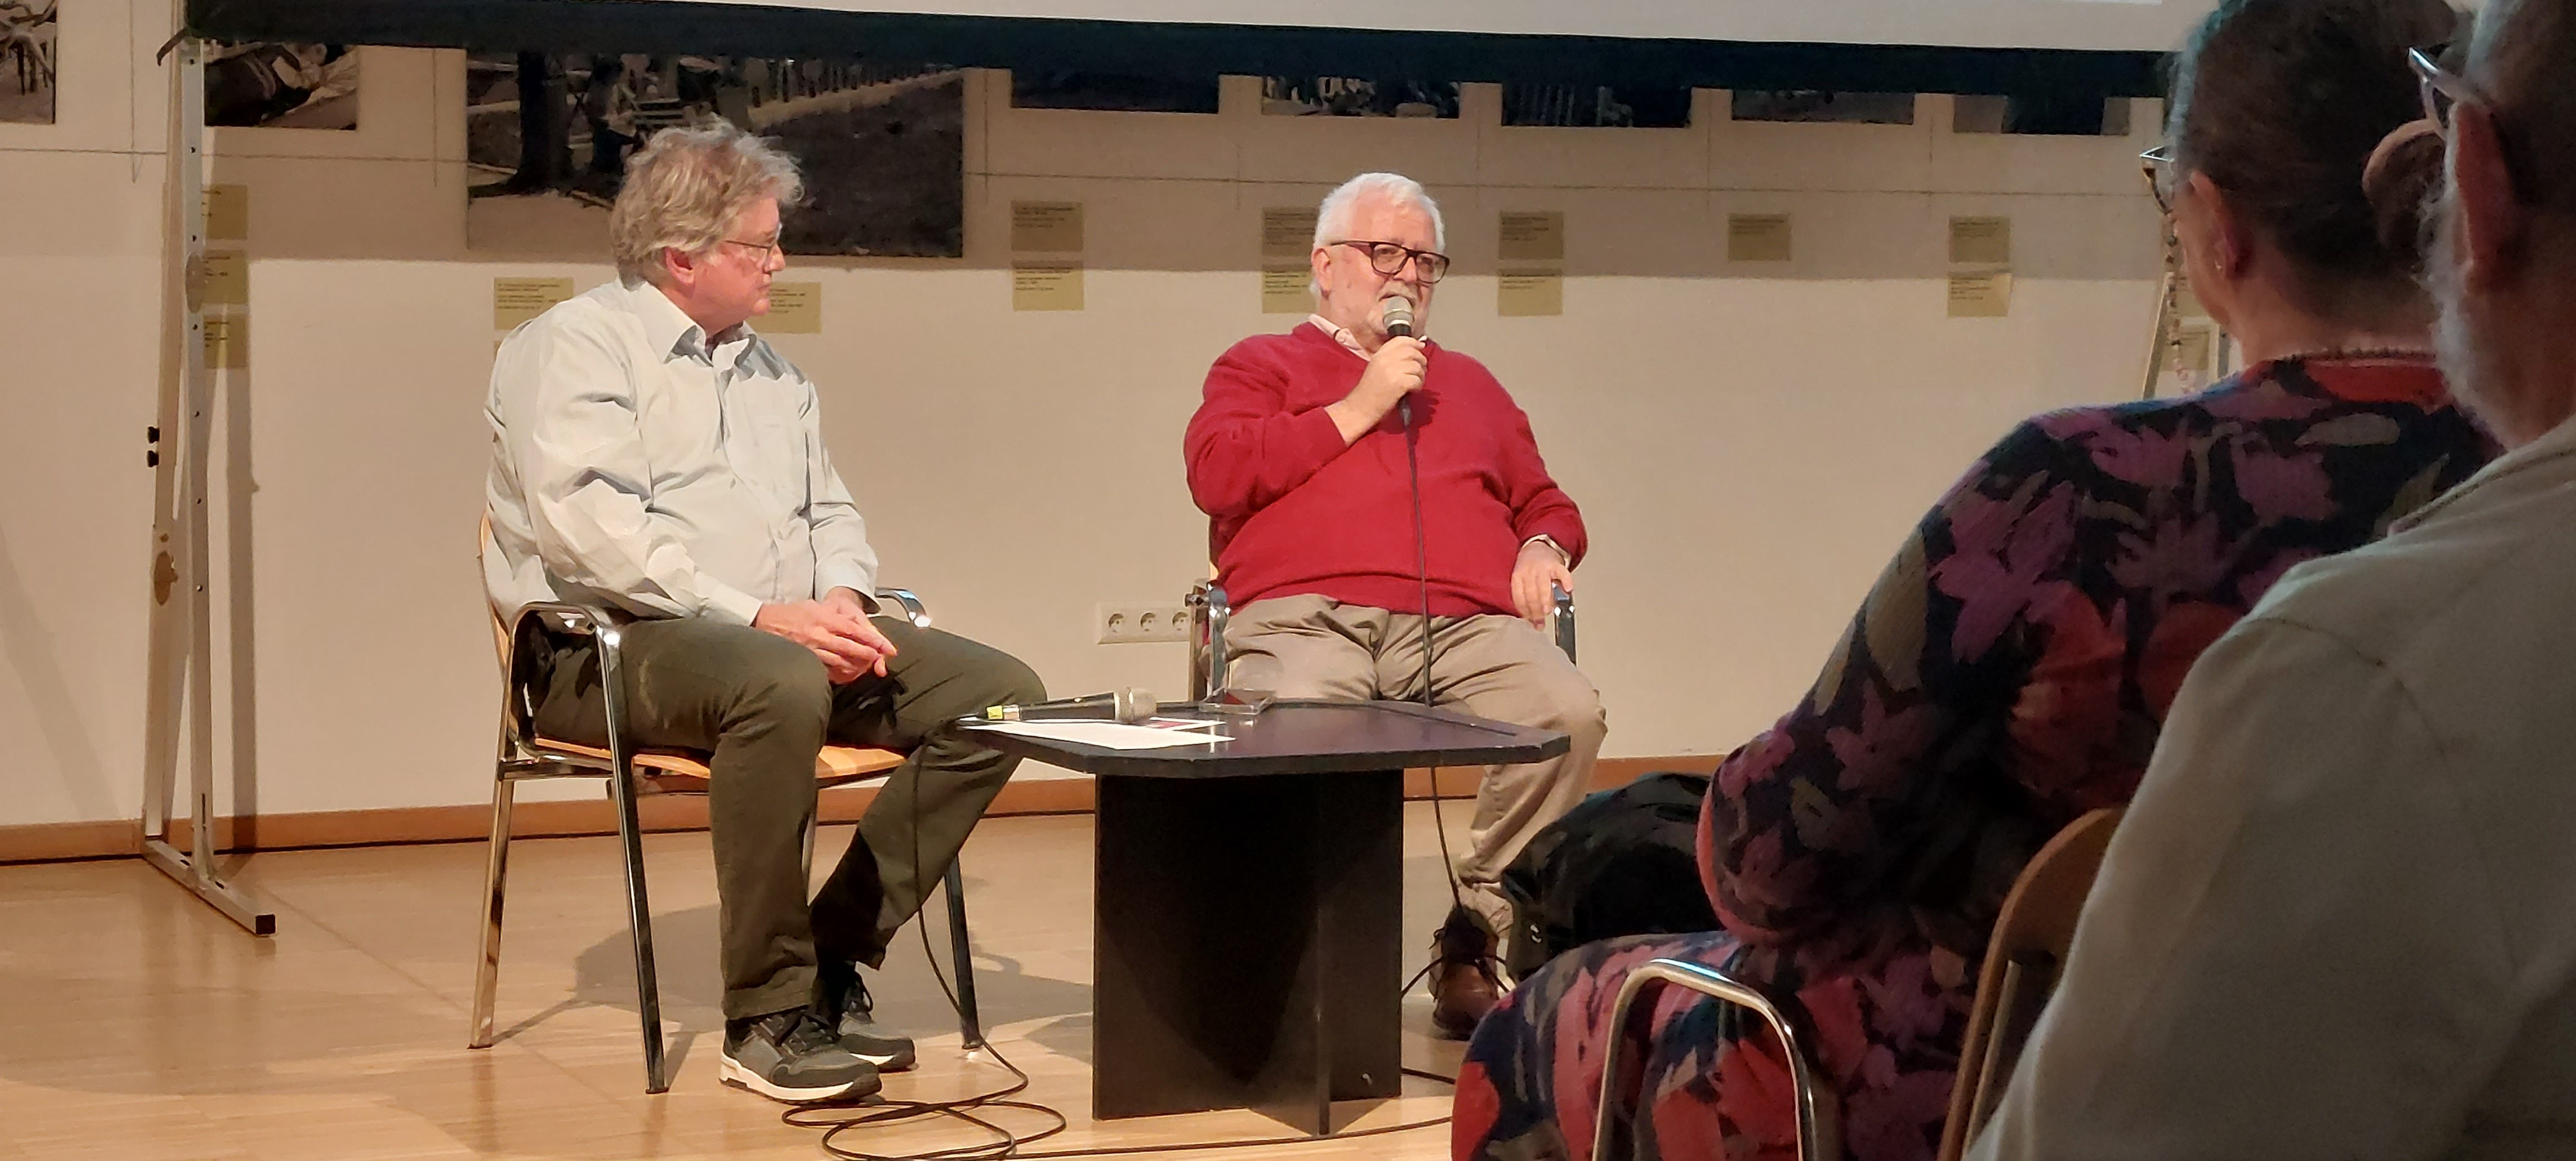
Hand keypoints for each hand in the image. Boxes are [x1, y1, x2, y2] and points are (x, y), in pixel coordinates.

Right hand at [754, 597, 892, 683]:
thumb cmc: (790, 613)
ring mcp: (811, 650)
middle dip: (868, 655)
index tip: (885, 648)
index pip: (855, 630)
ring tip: (865, 668)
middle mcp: (820, 635)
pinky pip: (825, 670)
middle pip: (851, 648)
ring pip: (840, 662)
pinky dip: (838, 673)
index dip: (873, 640)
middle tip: (879, 660)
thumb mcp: (814, 606)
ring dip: (855, 666)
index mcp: (825, 619)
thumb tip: (852, 624)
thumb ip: (833, 615)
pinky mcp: (804, 660)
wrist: (763, 622)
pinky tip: (846, 674)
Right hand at [1325, 336, 1426, 442]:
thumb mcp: (1378, 367)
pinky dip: (1418, 386)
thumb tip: (1417, 347)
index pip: (1401, 340)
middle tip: (1419, 371)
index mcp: (1380, 354)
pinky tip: (1411, 391)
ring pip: (1417, 366)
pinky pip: (1417, 380)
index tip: (1420, 348)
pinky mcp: (1399, 383)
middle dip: (1421, 361)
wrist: (1360, 408)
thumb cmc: (1370, 391)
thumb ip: (1394, 358)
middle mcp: (1386, 359)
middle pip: (1412, 352)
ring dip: (1420, 376)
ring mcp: (1393, 370)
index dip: (1414, 343)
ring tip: (1413, 384)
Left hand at [1510, 540, 1573, 628]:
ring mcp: (1542, 568)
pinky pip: (1562, 573)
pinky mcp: (1556, 564)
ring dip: (1545, 601)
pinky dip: (1566, 581)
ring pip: (1543, 587)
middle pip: (1530, 594)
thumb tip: (1532, 621)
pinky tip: (1568, 590)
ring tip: (1547, 611)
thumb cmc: (1530, 567)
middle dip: (1535, 611)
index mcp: (1518, 577)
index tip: (1529, 623)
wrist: (1539, 545)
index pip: (1518, 597)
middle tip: (1539, 622)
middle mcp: (1529, 572)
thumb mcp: (1523, 579)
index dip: (1524, 612)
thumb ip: (1526, 597)